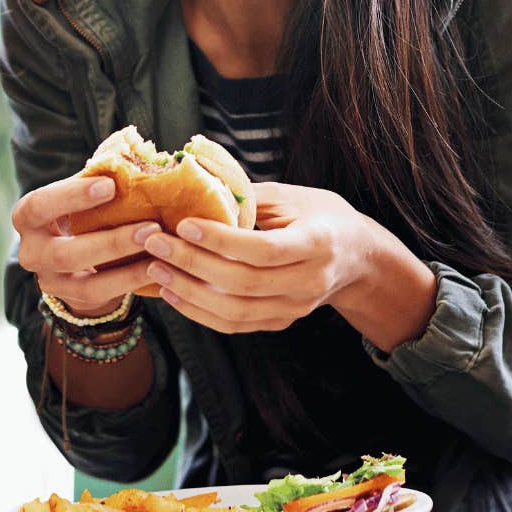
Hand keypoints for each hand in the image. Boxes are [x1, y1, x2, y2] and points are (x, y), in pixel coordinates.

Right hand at [12, 176, 160, 316]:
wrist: (73, 256)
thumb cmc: (80, 211)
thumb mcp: (80, 194)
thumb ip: (97, 178)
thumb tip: (134, 155)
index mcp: (27, 216)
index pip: (40, 205)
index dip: (72, 196)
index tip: (110, 185)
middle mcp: (30, 252)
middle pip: (64, 254)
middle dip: (110, 242)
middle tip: (150, 227)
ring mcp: (49, 280)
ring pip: (85, 281)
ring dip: (126, 267)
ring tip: (158, 250)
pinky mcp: (71, 299)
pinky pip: (101, 294)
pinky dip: (130, 282)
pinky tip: (156, 269)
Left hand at [140, 182, 432, 345]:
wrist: (356, 257)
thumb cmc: (320, 216)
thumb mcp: (292, 196)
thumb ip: (248, 197)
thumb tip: (195, 186)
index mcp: (317, 243)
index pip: (264, 250)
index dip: (221, 241)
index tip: (184, 224)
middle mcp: (309, 282)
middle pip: (244, 283)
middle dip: (193, 264)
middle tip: (155, 244)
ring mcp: (296, 308)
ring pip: (236, 312)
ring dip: (190, 293)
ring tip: (156, 271)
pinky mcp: (281, 322)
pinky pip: (236, 325)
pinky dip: (200, 313)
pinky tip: (173, 294)